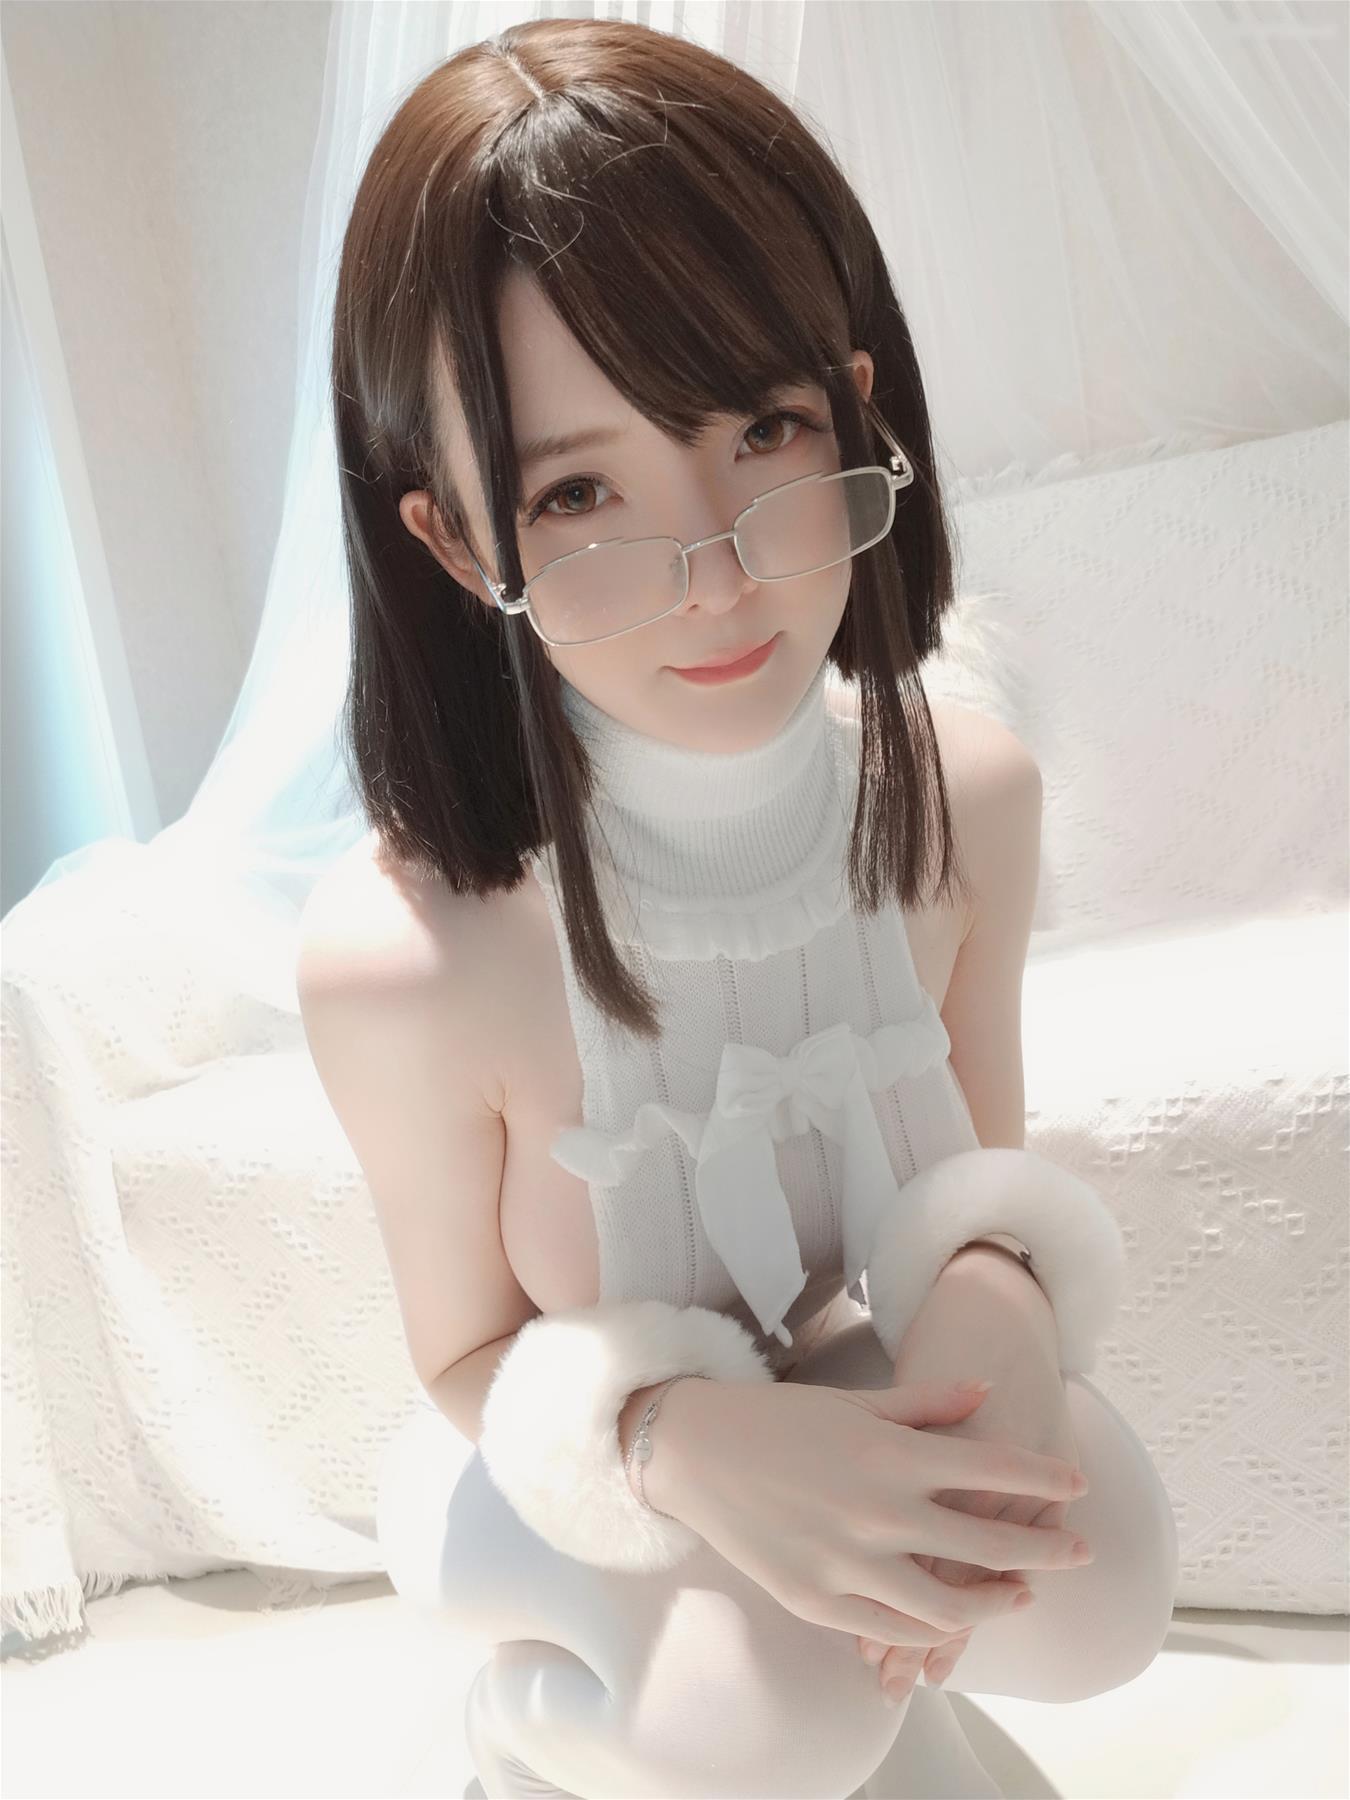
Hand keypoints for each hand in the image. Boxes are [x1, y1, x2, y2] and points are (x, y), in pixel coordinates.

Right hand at [653, 1363, 1088, 1650]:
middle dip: (1046, 1549)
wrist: (696, 1453)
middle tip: (1080, 1551)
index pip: (994, 1469)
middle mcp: (879, 1513)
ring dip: (997, 1601)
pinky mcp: (819, 1601)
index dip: (1044, 1478)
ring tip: (1022, 1593)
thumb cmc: (779, 1418)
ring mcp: (849, 1565)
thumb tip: (986, 1394)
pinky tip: (953, 1618)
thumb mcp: (856, 1401)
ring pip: (948, 1605)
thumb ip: (927, 1402)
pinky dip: (931, 1630)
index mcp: (892, 1454)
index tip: (1078, 1484)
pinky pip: (892, 1628)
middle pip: (988, 1543)